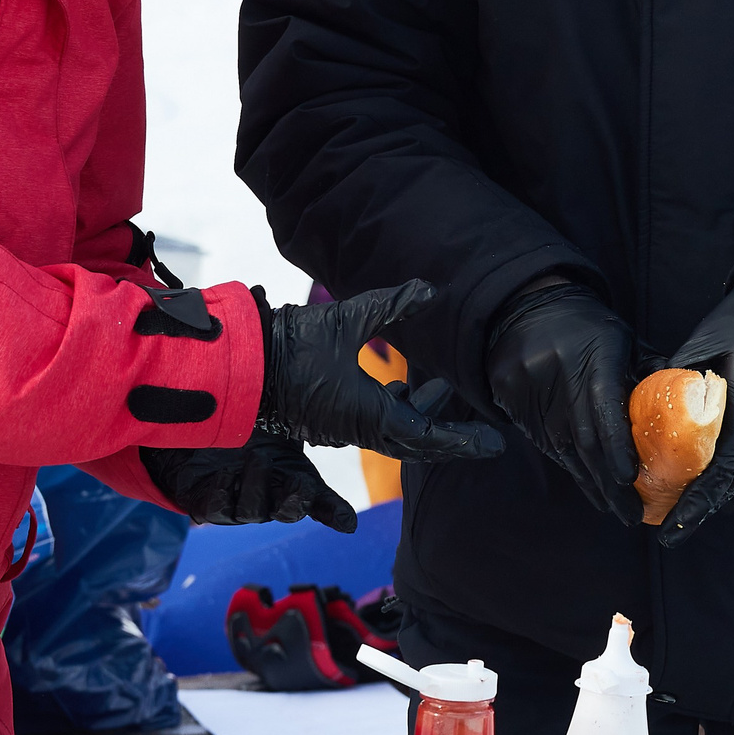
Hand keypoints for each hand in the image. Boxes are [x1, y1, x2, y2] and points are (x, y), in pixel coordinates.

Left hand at [142, 432, 356, 529]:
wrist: (189, 421)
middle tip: (300, 484)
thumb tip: (347, 396)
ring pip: (253, 512)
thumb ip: (309, 413)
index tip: (348, 523)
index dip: (334, 513)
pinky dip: (225, 493)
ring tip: (256, 457)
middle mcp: (267, 493)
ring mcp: (236, 501)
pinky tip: (227, 474)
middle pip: (290, 512)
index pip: (320, 500)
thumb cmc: (243, 416)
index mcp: (292, 475)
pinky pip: (216, 511)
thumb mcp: (282, 413)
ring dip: (258, 487)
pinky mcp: (203, 503)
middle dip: (296, 502)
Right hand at [262, 280, 503, 462]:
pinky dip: (396, 410)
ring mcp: (340, 427)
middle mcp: (357, 429)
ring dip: (420, 415)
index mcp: (368, 415)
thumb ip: (392, 304)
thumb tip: (431, 290)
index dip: (462, 440)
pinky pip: (372, 424)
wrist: (241, 363)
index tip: (493, 444)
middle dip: (449, 437)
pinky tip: (400, 385)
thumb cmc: (292, 344)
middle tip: (482, 435)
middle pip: (415, 442)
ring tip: (440, 387)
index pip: (427, 436)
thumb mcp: (348, 318)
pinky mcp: (326, 418)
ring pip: (393, 432)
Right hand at [485, 275, 644, 523]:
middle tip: (633, 515)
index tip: (629, 478)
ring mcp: (533, 394)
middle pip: (585, 441)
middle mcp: (560, 378)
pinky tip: (591, 488)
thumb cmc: (588, 330)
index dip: (616, 446)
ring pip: (565, 451)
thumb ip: (651, 371)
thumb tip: (691, 402)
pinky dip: (572, 470)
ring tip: (616, 510)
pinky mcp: (515, 406)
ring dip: (592, 484)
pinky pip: (547, 447)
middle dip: (610, 483)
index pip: (605, 409)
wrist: (525, 313)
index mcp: (594, 359)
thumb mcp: (624, 341)